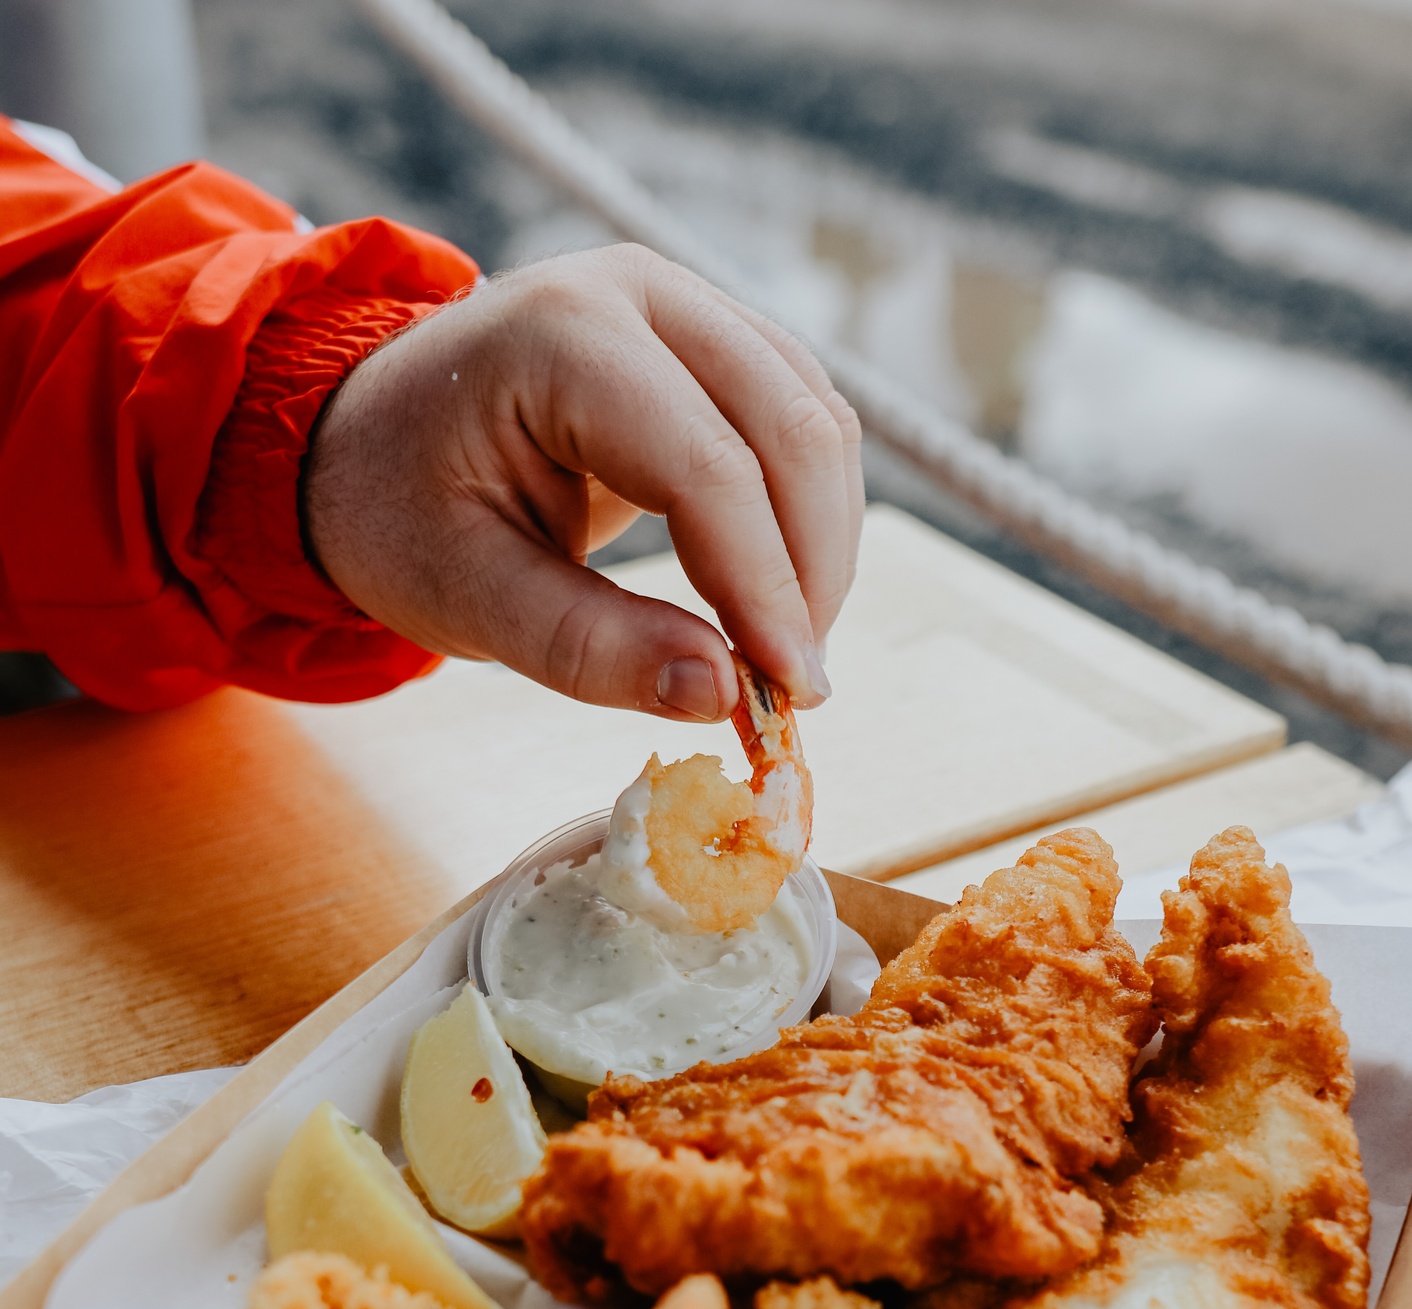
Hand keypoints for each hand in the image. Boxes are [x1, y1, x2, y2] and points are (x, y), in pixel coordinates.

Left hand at [304, 245, 862, 721]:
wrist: (367, 441)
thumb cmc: (399, 515)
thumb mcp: (467, 598)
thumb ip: (590, 647)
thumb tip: (720, 694)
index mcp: (559, 336)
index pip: (707, 464)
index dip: (763, 586)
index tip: (784, 694)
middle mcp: (637, 290)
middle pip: (790, 425)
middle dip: (811, 570)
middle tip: (797, 688)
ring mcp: (683, 300)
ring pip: (817, 418)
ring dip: (823, 544)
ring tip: (784, 651)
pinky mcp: (712, 335)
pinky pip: (802, 418)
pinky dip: (809, 514)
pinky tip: (778, 596)